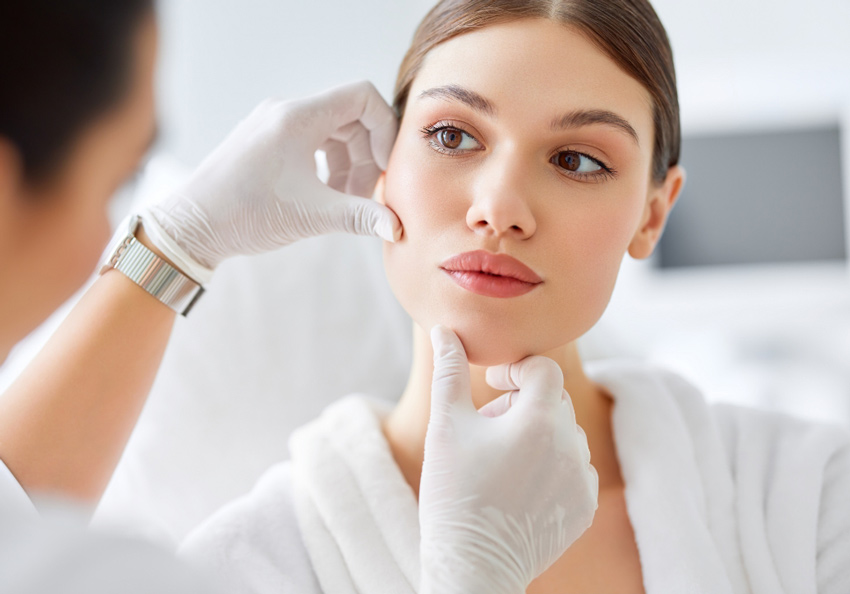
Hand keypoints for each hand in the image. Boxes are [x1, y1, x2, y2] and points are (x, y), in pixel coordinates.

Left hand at [139, 81, 401, 283]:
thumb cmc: (244, 214)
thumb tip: (396, 226)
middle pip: (349, 117)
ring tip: (343, 202)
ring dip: (348, 164)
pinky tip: (323, 195)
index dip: (384, 129)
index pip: (362, 96)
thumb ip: (359, 216)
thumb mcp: (310, 217)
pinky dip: (327, 165)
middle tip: (364, 197)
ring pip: (332, 131)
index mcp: (297, 117)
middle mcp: (285, 112)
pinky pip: (311, 141)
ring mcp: (273, 124)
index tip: (384, 167)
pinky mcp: (265, 140)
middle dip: (366, 156)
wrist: (191, 226)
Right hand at [418, 326, 598, 593]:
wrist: (471, 566)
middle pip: (553, 401)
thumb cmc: (453, 492)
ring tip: (500, 461)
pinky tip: (518, 486)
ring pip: (565, 434)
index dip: (516, 370)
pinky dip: (551, 467)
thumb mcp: (446, 426)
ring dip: (537, 435)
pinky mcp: (584, 506)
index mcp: (541, 420)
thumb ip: (449, 371)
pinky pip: (574, 468)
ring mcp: (582, 479)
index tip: (492, 384)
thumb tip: (444, 329)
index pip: (544, 369)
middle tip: (486, 428)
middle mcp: (572, 446)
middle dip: (522, 404)